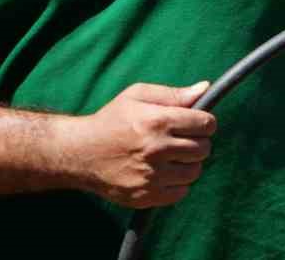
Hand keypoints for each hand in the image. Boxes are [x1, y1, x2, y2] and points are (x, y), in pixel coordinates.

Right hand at [66, 82, 215, 207]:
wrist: (79, 153)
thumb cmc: (111, 120)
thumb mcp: (137, 96)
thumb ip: (173, 94)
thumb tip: (205, 89)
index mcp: (157, 122)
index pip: (206, 124)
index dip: (205, 122)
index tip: (196, 123)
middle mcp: (155, 150)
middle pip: (203, 148)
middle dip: (198, 142)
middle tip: (182, 139)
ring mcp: (150, 176)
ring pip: (194, 171)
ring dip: (188, 163)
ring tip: (172, 156)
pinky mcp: (144, 196)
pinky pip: (180, 192)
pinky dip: (177, 183)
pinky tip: (163, 172)